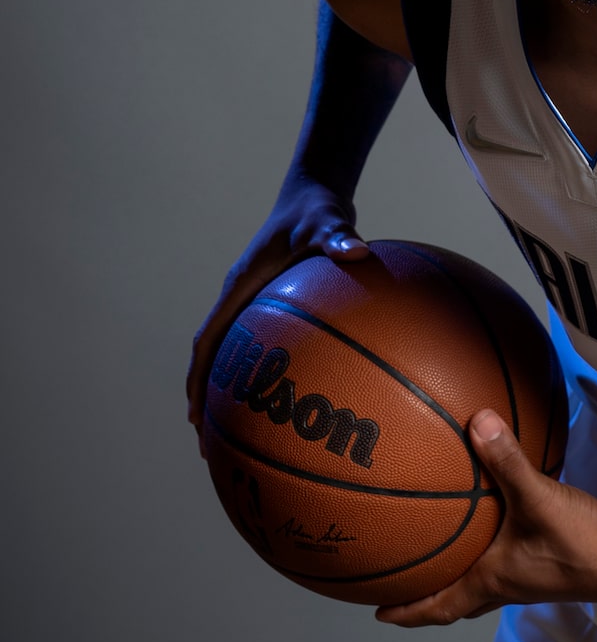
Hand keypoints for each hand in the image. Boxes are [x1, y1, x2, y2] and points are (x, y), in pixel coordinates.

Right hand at [187, 169, 368, 441]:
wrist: (315, 193)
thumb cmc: (318, 209)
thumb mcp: (328, 221)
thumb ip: (339, 237)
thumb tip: (356, 252)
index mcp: (240, 285)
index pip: (209, 340)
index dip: (199, 379)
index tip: (195, 417)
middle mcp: (240, 298)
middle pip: (213, 358)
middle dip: (207, 402)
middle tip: (210, 448)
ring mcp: (255, 303)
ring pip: (234, 356)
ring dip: (230, 394)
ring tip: (240, 439)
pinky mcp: (274, 306)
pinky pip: (265, 347)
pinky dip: (268, 374)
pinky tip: (294, 401)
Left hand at [376, 410, 596, 626]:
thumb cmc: (582, 545)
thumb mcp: (538, 498)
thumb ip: (508, 461)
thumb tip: (477, 421)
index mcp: (491, 581)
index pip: (438, 608)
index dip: (406, 612)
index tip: (377, 613)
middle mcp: (506, 586)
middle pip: (458, 601)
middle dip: (428, 597)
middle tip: (404, 586)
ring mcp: (530, 579)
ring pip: (484, 584)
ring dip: (461, 575)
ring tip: (442, 555)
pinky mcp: (551, 567)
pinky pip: (509, 564)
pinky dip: (494, 552)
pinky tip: (500, 522)